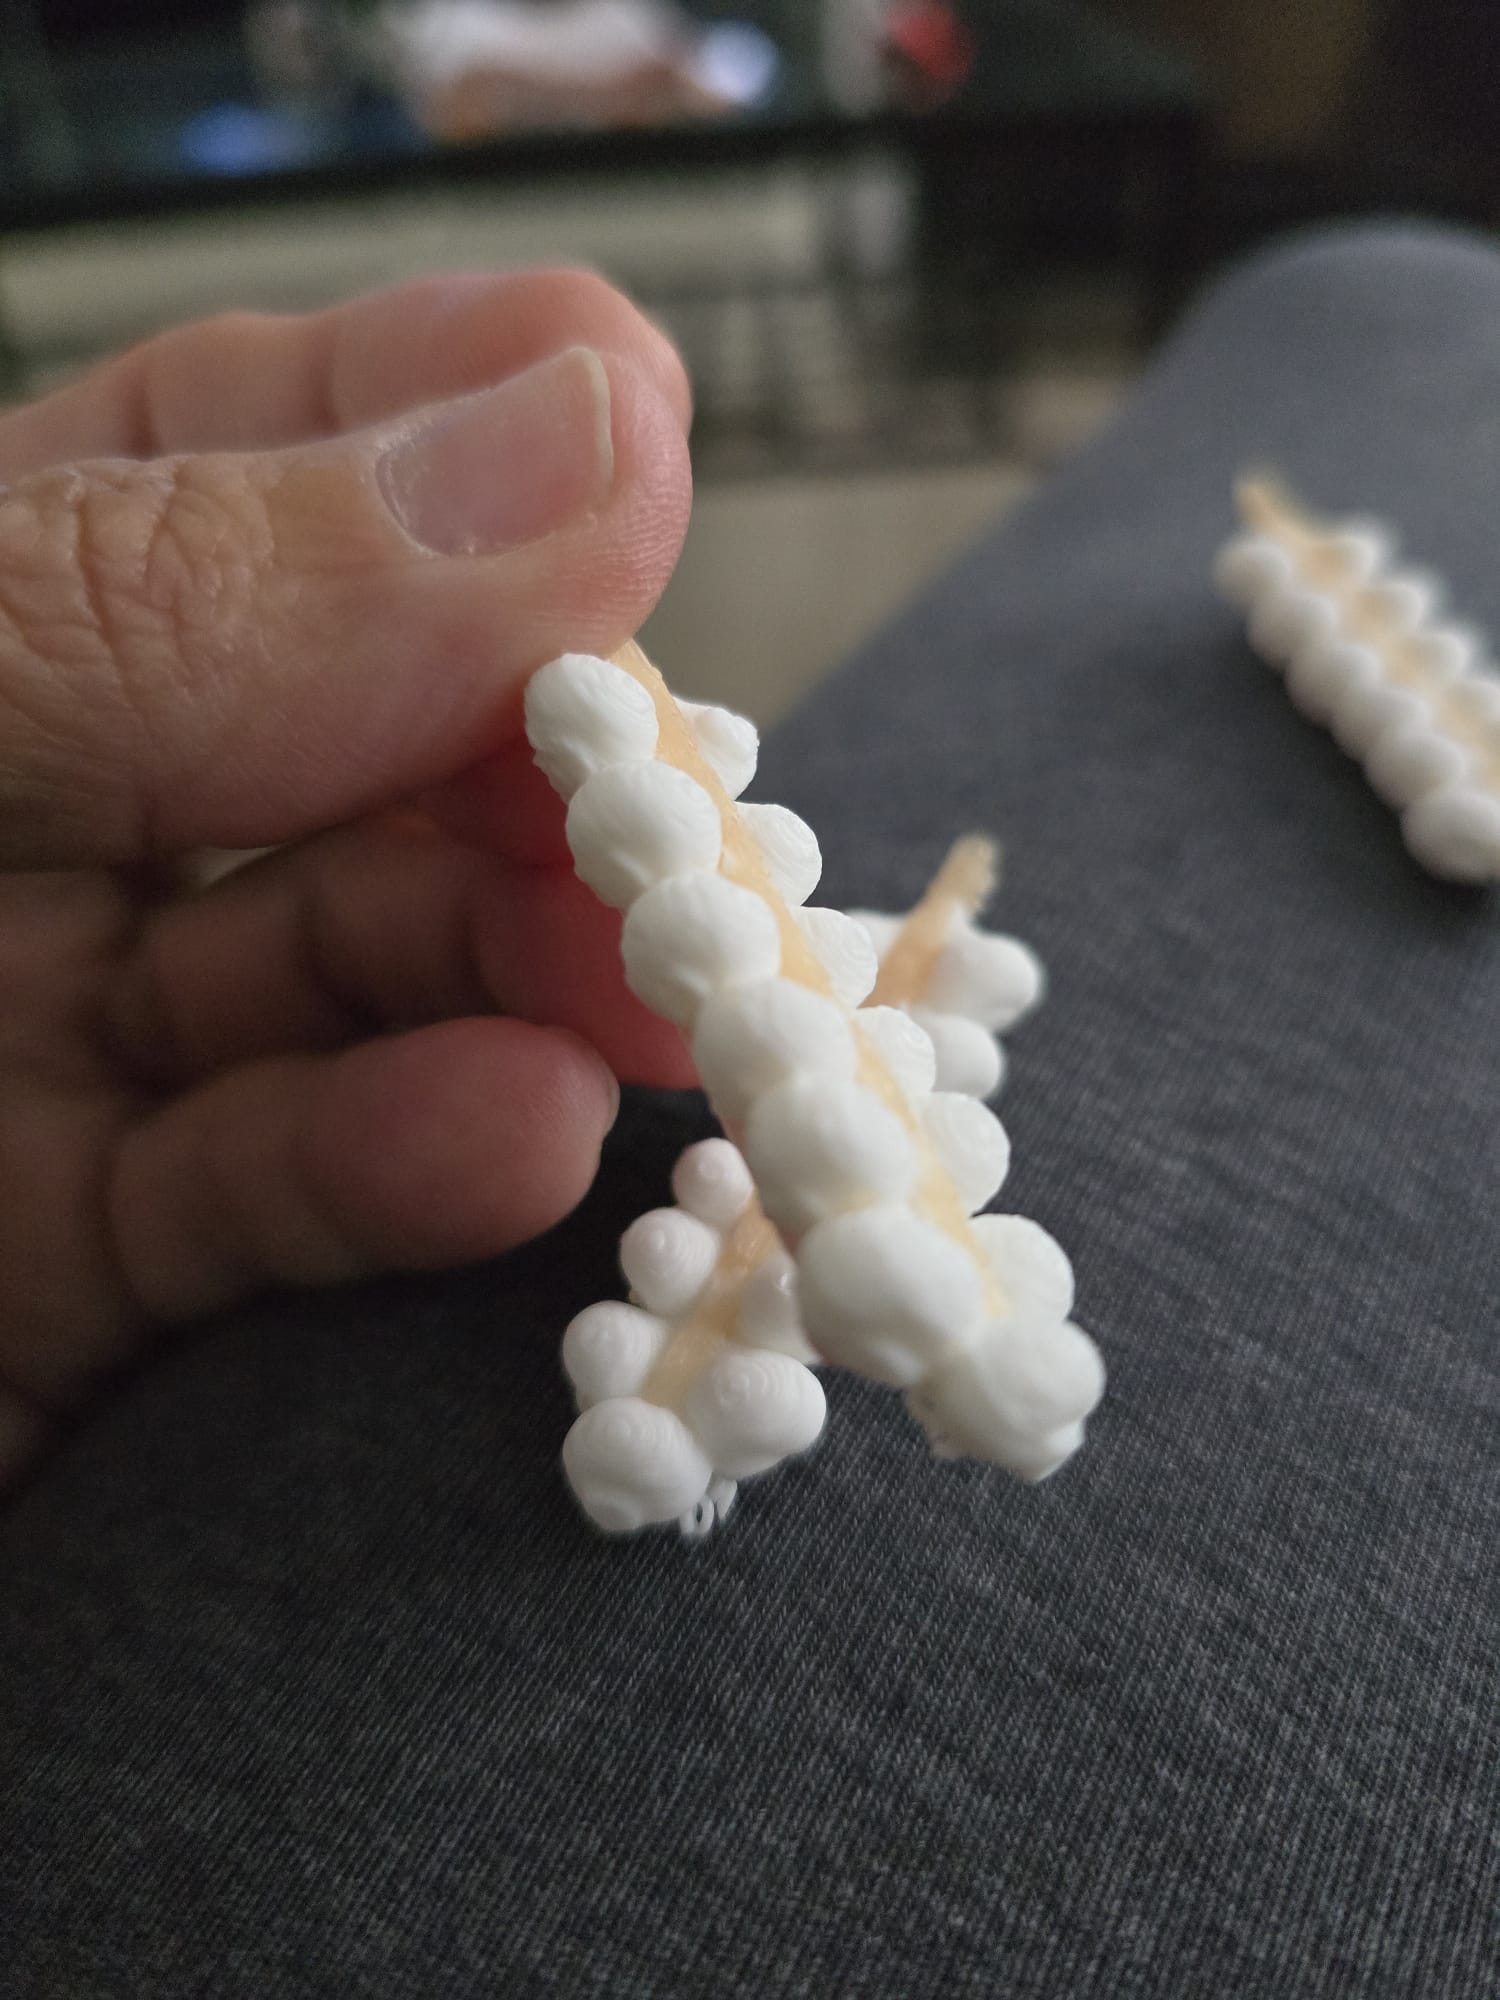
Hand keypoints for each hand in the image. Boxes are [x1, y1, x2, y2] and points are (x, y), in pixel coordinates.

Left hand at [0, 268, 696, 1489]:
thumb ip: (181, 590)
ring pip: (349, 976)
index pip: (219, 450)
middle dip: (533, 758)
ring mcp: (37, 1047)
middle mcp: (4, 806)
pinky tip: (510, 1140)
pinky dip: (405, 1172)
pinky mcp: (64, 1280)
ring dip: (515, 979)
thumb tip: (593, 430)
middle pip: (345, 736)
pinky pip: (263, 1197)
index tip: (628, 433)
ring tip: (644, 999)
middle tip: (684, 808)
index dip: (432, 427)